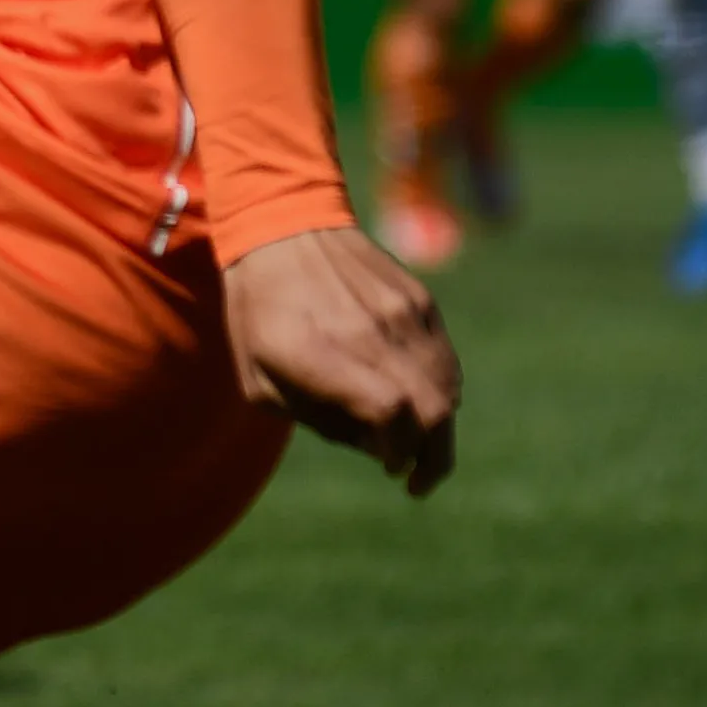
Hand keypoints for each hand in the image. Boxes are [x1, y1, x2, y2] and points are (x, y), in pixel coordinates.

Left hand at [223, 228, 459, 493]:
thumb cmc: (259, 314)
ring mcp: (401, 313)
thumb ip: (318, 420)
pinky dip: (439, 390)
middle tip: (416, 479)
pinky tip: (417, 400)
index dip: (398, 450)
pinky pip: (445, 358)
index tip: (390, 468)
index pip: (389, 411)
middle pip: (433, 408)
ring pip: (447, 387)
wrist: (284, 228)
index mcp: (320, 354)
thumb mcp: (259, 380)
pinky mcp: (419, 300)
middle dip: (432, 457)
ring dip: (439, 426)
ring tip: (415, 441)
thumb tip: (377, 447)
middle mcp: (369, 333)